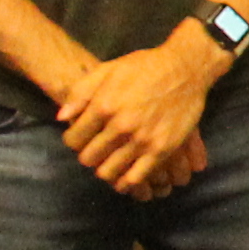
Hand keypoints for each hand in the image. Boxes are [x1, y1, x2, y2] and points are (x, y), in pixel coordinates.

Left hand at [55, 34, 222, 194]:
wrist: (186, 68)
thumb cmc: (145, 66)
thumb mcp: (107, 69)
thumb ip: (81, 93)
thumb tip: (62, 118)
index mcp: (103, 106)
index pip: (73, 139)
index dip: (74, 140)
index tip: (82, 138)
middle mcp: (120, 126)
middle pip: (88, 158)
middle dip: (89, 154)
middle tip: (97, 149)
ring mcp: (141, 140)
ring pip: (108, 172)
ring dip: (105, 169)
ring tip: (111, 161)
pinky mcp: (162, 149)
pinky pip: (136, 177)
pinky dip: (126, 183)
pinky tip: (125, 179)